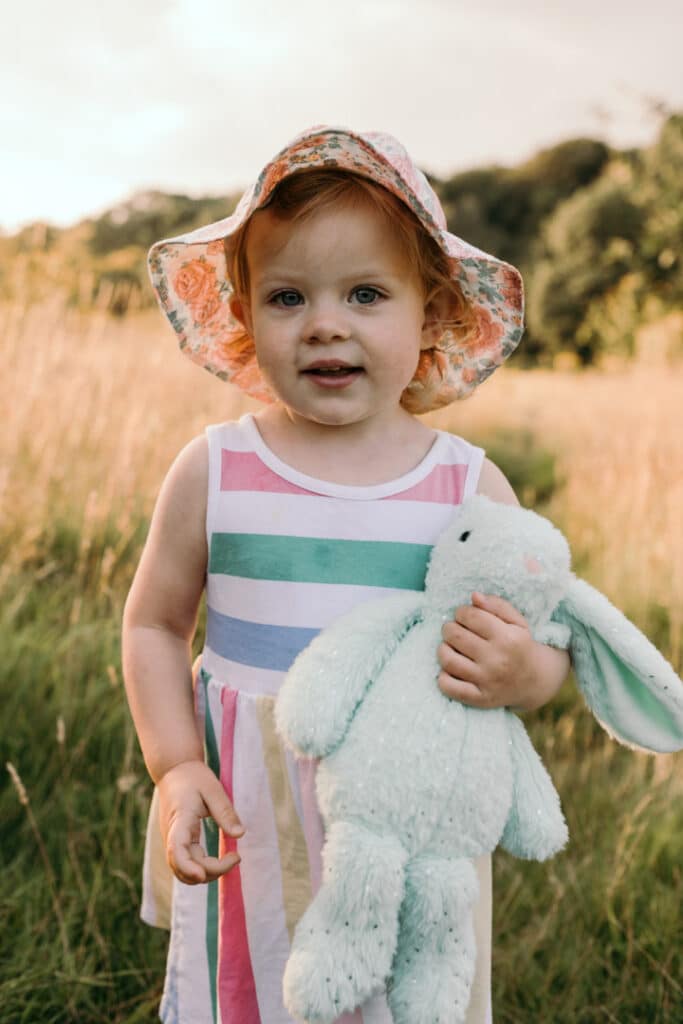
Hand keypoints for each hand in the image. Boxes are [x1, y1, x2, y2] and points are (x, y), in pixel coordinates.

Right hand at [157, 759, 244, 883]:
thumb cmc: (194, 777)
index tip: (203, 875)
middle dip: (210, 872)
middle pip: (183, 868)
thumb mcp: (213, 789)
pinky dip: (201, 867)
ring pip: (183, 870)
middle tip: (236, 857)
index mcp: (180, 820)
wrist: (174, 770)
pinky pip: (185, 863)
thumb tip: (240, 835)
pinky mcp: (176, 842)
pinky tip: (219, 860)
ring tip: (231, 859)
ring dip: (206, 873)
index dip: (188, 867)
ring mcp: (171, 841)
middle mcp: (171, 835)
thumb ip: (225, 812)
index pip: (177, 851)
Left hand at [437, 592, 567, 710]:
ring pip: (447, 659)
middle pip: (455, 635)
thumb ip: (496, 605)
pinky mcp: (479, 698)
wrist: (534, 681)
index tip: (464, 616)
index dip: (461, 612)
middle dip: (450, 628)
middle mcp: (497, 660)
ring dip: (443, 649)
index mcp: (508, 638)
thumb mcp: (517, 622)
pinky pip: (448, 687)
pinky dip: (443, 677)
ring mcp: (487, 681)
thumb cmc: (520, 645)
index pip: (470, 616)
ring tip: (450, 647)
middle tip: (455, 630)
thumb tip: (474, 596)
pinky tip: (451, 669)